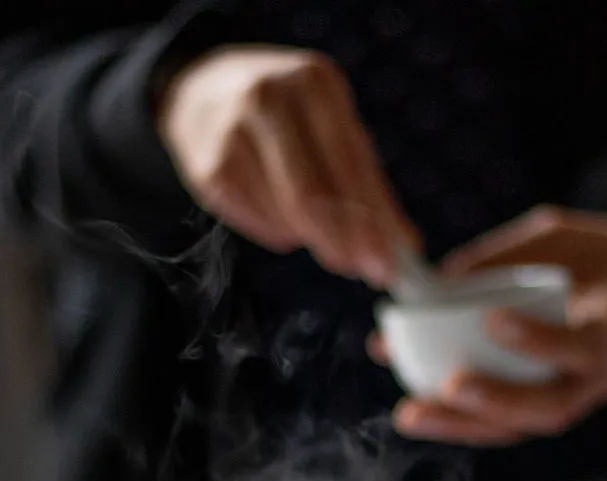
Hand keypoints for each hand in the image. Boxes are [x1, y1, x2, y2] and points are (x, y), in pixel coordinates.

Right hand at [157, 46, 416, 286]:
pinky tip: (278, 217)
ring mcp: (231, 133)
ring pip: (282, 216)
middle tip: (358, 270)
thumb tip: (406, 246)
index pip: (349, 164)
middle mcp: (268, 99)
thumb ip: (368, 185)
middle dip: (341, 242)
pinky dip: (276, 232)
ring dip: (306, 236)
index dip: (371, 222)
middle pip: (311, 195)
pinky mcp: (208, 168)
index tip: (387, 263)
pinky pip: (254, 222)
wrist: (200, 90)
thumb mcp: (330, 126)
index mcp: (314, 84)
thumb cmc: (286, 116)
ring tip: (309, 226)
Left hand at [378, 206, 606, 445]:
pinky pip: (502, 426)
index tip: (494, 319)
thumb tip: (432, 283)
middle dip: (496, 401)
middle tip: (449, 386)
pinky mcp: (541, 410)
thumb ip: (507, 257)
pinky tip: (420, 412)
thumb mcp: (559, 237)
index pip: (585, 347)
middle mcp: (596, 380)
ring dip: (463, 424)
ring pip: (521, 427)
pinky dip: (459, 422)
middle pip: (551, 407)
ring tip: (412, 415)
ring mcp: (570, 401)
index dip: (541, 340)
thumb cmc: (591, 256)